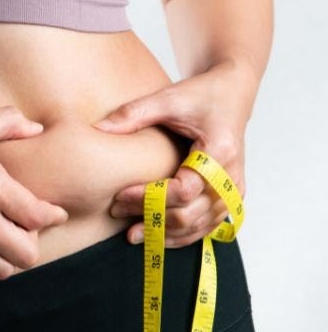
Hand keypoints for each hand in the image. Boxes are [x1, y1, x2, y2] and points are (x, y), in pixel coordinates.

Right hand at [0, 105, 68, 278]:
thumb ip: (12, 123)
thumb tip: (38, 128)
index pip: (39, 217)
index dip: (54, 216)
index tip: (56, 213)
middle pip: (27, 255)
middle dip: (34, 240)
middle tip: (27, 225)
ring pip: (1, 270)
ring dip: (9, 255)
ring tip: (4, 236)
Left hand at [92, 64, 253, 247]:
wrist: (232, 94)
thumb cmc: (202, 95)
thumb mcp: (168, 98)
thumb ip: (133, 113)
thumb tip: (97, 128)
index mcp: (219, 152)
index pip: (184, 190)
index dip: (149, 197)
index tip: (120, 196)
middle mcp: (231, 176)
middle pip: (190, 214)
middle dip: (151, 217)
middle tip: (117, 212)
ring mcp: (233, 190)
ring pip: (199, 226)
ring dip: (165, 233)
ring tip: (132, 233)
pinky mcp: (229, 197)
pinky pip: (207, 226)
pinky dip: (182, 235)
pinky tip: (156, 236)